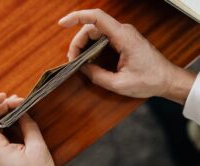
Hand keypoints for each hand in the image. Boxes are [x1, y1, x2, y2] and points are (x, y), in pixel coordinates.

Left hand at [0, 93, 56, 165]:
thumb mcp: (37, 147)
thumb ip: (28, 125)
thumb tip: (23, 110)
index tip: (4, 96)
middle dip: (1, 106)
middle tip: (18, 100)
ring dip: (4, 113)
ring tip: (19, 105)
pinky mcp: (1, 154)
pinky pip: (0, 133)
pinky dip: (8, 122)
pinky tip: (19, 117)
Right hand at [59, 9, 195, 103]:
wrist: (167, 80)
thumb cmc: (149, 80)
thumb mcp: (119, 84)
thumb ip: (97, 76)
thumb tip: (82, 68)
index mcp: (123, 37)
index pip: (96, 18)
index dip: (77, 17)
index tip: (62, 23)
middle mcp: (122, 31)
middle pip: (92, 28)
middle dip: (78, 42)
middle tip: (72, 60)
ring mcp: (123, 35)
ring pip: (96, 33)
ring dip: (84, 45)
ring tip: (78, 61)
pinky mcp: (123, 41)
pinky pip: (102, 38)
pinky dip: (91, 47)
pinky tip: (88, 59)